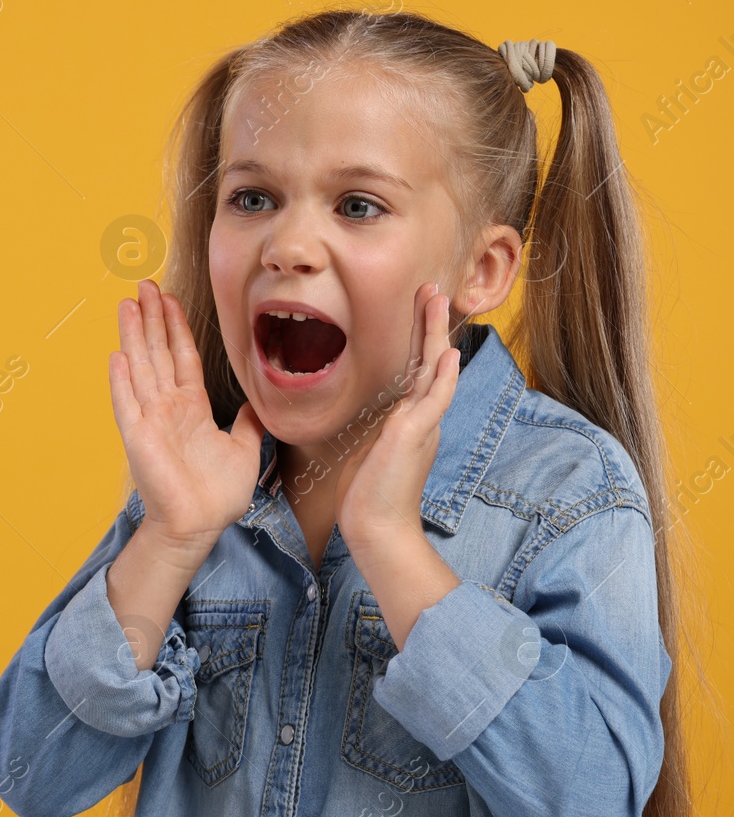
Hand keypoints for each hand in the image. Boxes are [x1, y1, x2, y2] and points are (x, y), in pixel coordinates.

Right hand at [109, 279, 265, 555]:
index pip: (181, 357)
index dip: (174, 327)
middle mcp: (167, 408)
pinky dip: (121, 381)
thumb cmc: (217, 494)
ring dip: (133, 336)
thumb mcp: (244, 449)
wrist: (198, 526)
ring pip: (140, 368)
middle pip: (157, 352)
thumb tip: (259, 402)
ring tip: (127, 304)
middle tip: (142, 284)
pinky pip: (127, 404)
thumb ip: (248, 422)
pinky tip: (116, 356)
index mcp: (191, 407)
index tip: (167, 298)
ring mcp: (150, 420)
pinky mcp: (138, 439)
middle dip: (151, 318)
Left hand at [335, 282, 459, 558]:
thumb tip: (369, 423)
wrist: (377, 528)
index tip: (417, 310)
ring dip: (435, 335)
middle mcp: (420, 419)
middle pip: (430, 361)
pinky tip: (449, 355)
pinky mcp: (414, 437)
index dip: (418, 340)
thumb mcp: (368, 453)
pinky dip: (442, 378)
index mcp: (409, 421)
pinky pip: (434, 400)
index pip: (416, 371)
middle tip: (431, 288)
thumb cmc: (368, 496)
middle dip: (430, 324)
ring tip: (436, 300)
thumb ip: (376, 432)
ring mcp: (421, 426)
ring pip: (434, 371)